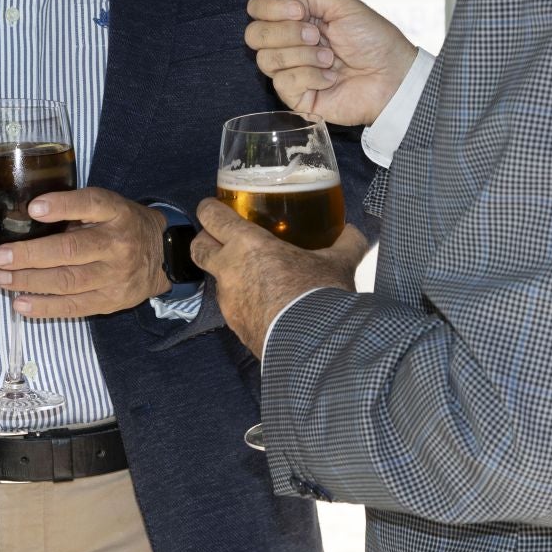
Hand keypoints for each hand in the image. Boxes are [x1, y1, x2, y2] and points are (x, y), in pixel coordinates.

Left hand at [0, 187, 167, 318]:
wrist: (162, 257)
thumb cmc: (121, 225)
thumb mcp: (108, 206)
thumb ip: (76, 210)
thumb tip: (26, 215)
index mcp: (116, 212)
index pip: (90, 204)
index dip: (62, 206)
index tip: (33, 208)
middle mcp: (118, 244)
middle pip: (71, 250)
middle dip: (30, 255)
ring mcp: (116, 276)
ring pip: (68, 281)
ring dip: (30, 282)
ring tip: (2, 279)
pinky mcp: (111, 301)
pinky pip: (74, 307)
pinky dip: (44, 307)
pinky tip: (20, 304)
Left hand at [190, 197, 368, 357]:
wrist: (315, 345)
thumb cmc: (320, 295)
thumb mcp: (338, 263)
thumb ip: (345, 243)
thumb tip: (353, 233)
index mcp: (247, 244)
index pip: (211, 216)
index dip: (209, 208)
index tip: (214, 206)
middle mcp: (229, 270)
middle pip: (197, 247)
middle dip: (205, 240)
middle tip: (221, 238)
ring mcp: (229, 302)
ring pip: (216, 280)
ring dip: (228, 275)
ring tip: (254, 277)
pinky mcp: (235, 327)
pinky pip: (233, 308)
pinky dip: (243, 302)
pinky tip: (265, 305)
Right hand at [245, 0, 417, 126]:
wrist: (392, 76)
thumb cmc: (373, 40)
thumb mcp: (343, 5)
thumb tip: (287, 0)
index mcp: (296, 18)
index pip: (258, 7)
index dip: (270, 8)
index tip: (300, 11)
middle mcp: (288, 43)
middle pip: (253, 35)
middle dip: (285, 33)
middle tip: (316, 36)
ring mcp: (290, 71)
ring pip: (266, 59)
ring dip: (302, 55)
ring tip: (330, 59)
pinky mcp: (296, 97)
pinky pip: (284, 83)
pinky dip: (310, 77)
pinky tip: (330, 78)